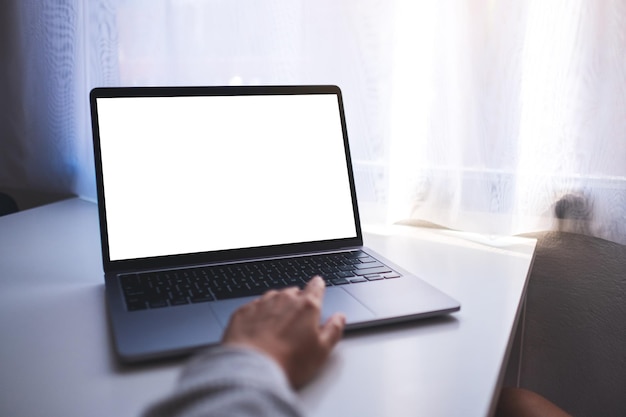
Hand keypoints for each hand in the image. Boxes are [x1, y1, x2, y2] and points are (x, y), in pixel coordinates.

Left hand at [222, 275, 345, 387]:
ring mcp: (261, 303)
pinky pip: (253, 308)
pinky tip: (258, 331)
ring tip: (277, 328)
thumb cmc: (287, 362)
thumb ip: (333, 330)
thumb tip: (339, 318)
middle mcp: (283, 299)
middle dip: (296, 302)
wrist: (251, 369)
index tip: (318, 285)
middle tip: (296, 321)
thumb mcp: (321, 351)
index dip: (318, 286)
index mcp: (306, 306)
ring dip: (276, 307)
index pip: (315, 287)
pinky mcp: (242, 312)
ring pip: (272, 298)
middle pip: (293, 293)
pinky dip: (258, 315)